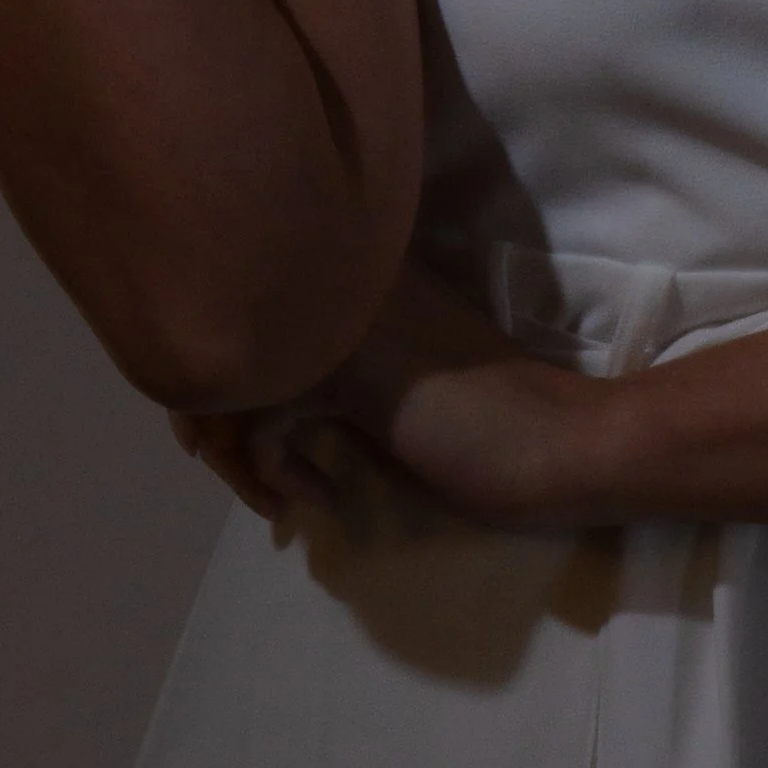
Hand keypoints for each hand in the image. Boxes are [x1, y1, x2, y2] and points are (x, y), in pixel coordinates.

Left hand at [171, 268, 624, 531]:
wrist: (556, 440)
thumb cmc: (483, 416)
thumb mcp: (389, 378)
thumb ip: (326, 359)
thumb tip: (233, 392)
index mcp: (357, 266)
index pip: (245, 297)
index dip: (220, 371)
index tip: (231, 433)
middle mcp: (344, 274)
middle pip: (224, 331)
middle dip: (210, 415)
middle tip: (230, 471)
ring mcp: (346, 317)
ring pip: (236, 376)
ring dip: (235, 453)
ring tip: (267, 501)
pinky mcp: (353, 371)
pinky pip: (266, 422)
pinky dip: (278, 473)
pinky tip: (319, 500)